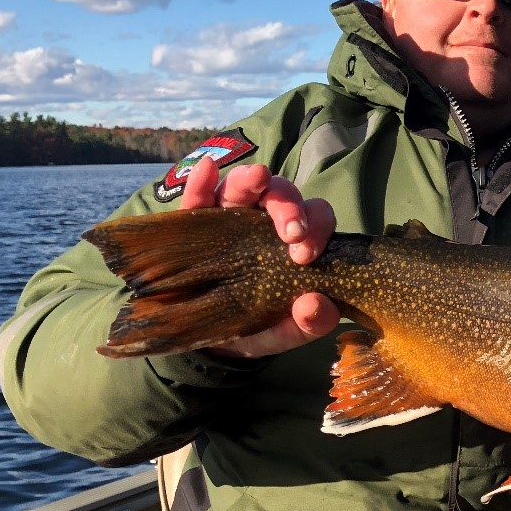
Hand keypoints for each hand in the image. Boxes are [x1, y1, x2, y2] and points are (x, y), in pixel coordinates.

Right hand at [180, 158, 340, 358]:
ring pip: (241, 186)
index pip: (315, 216)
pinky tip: (206, 169)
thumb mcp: (288, 331)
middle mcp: (264, 221)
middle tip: (292, 233)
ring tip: (257, 178)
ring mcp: (227, 217)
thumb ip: (311, 322)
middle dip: (289, 206)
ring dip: (250, 180)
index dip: (317, 226)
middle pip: (281, 193)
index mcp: (295, 240)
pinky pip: (196, 198)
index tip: (307, 253)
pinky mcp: (192, 224)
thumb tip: (316, 307)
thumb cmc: (262, 326)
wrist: (216, 341)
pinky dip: (201, 181)